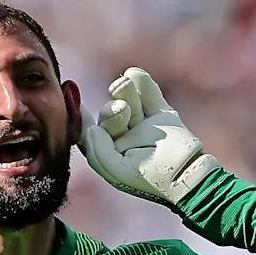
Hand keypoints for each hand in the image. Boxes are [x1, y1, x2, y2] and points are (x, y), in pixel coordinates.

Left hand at [79, 67, 217, 205]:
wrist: (184, 172)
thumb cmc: (148, 178)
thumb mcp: (113, 168)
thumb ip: (95, 148)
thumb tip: (91, 127)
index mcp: (109, 152)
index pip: (89, 130)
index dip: (79, 114)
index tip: (71, 94)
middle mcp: (124, 136)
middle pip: (109, 112)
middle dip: (112, 110)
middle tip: (123, 112)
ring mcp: (143, 123)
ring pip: (126, 98)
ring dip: (124, 91)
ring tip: (126, 89)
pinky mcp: (162, 113)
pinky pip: (147, 90)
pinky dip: (141, 81)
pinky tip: (135, 76)